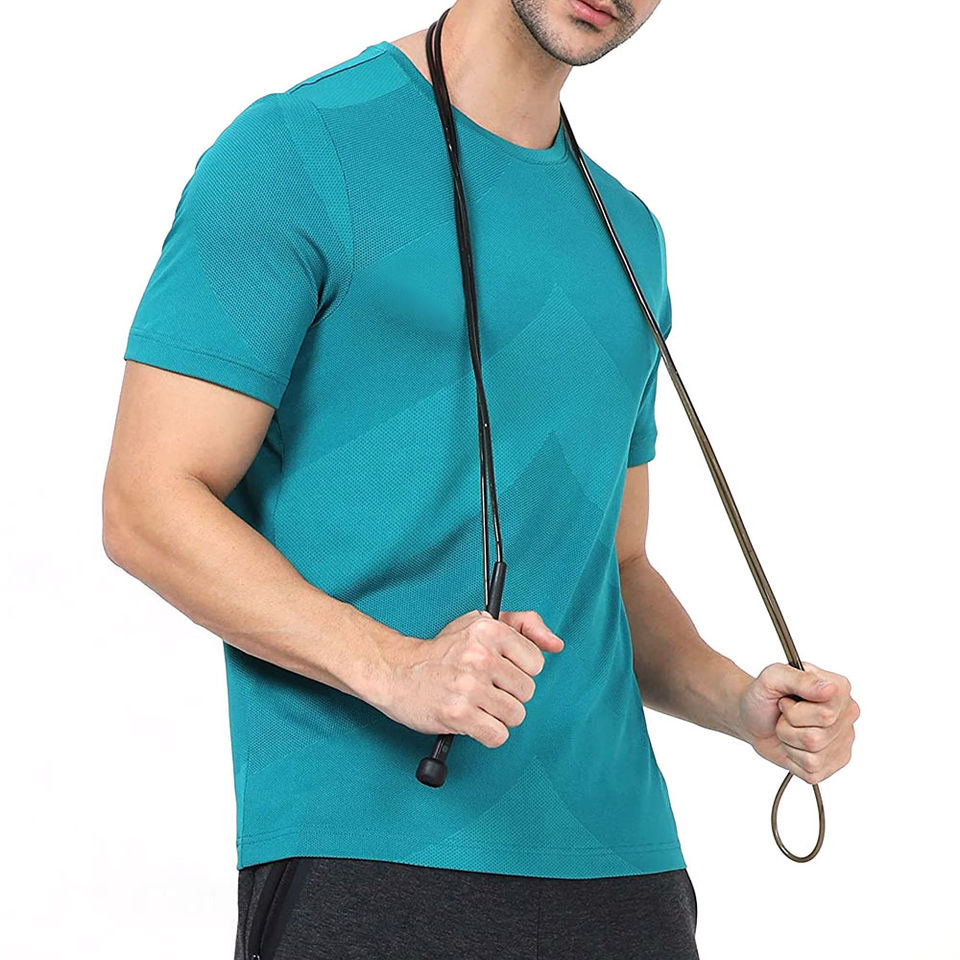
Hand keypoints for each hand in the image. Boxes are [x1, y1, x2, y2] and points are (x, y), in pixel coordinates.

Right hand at [375, 609, 563, 747]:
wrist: (397, 672)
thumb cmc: (443, 650)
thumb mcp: (480, 623)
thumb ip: (524, 625)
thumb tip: (556, 644)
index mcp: (488, 630)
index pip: (536, 662)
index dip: (519, 669)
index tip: (500, 669)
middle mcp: (480, 656)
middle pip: (527, 691)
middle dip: (508, 694)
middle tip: (483, 687)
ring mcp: (469, 686)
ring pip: (515, 715)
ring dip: (498, 715)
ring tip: (477, 704)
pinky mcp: (458, 715)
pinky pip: (498, 736)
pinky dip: (487, 734)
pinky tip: (472, 720)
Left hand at [738, 660, 859, 784]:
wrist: (752, 718)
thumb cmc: (764, 696)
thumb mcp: (772, 677)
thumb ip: (800, 679)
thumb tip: (829, 688)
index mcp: (838, 689)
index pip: (826, 714)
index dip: (795, 711)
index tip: (786, 701)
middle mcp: (846, 714)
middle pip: (817, 736)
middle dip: (789, 726)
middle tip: (783, 715)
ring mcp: (842, 741)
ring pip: (813, 753)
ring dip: (789, 740)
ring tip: (786, 727)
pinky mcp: (832, 763)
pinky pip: (812, 770)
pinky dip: (792, 758)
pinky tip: (792, 744)